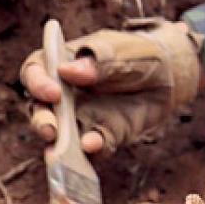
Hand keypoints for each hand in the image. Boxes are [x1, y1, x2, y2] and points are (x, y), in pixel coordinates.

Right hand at [18, 19, 203, 154]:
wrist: (169, 75)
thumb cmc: (138, 55)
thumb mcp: (123, 50)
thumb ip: (99, 60)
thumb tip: (69, 72)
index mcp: (61, 65)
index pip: (35, 72)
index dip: (37, 83)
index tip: (53, 92)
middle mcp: (64, 96)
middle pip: (40, 110)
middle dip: (42, 122)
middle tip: (51, 130)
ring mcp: (80, 120)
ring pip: (59, 137)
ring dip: (59, 146)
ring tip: (64, 153)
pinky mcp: (102, 137)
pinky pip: (92, 149)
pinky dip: (91, 151)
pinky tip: (96, 145)